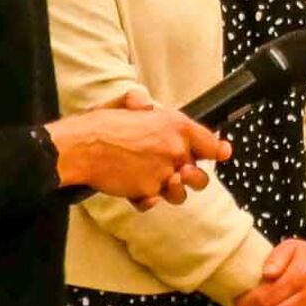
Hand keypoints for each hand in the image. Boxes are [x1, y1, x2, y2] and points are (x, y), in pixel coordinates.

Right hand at [46, 90, 228, 206]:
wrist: (82, 146)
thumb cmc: (101, 125)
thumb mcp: (126, 104)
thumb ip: (141, 104)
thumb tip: (143, 104)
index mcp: (176, 126)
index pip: (210, 143)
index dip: (218, 149)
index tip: (223, 153)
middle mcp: (175, 150)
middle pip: (200, 175)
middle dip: (191, 176)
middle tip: (179, 173)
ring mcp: (163, 173)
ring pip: (180, 193)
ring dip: (172, 191)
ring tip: (159, 183)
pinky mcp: (147, 191)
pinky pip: (154, 201)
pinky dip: (148, 200)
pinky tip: (140, 192)